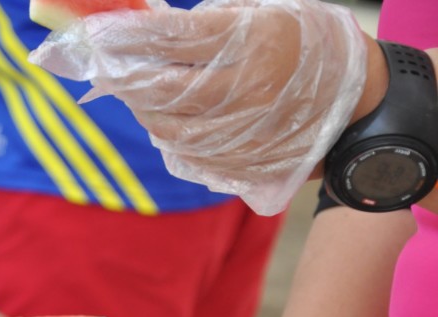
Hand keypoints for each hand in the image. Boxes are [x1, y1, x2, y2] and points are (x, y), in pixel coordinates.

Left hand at [29, 0, 368, 215]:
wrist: (355, 102)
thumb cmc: (303, 45)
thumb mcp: (266, 14)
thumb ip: (210, 21)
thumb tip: (147, 27)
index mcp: (254, 41)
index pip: (176, 37)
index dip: (132, 35)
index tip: (102, 32)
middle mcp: (247, 89)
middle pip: (165, 88)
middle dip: (127, 77)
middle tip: (107, 67)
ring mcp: (244, 131)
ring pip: (168, 125)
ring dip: (142, 109)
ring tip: (133, 93)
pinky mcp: (242, 162)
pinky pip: (187, 151)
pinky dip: (166, 133)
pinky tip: (161, 118)